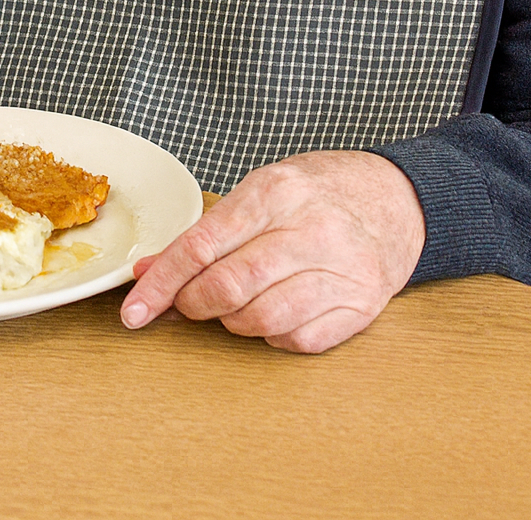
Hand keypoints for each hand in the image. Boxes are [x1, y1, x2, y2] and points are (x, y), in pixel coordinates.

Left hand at [120, 150, 425, 353]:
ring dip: (232, 322)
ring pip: (260, 320)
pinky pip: (296, 340)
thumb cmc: (320, 192)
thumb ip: (209, 232)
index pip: (202, 245)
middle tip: (186, 305)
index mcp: (277, 192)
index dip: (161, 284)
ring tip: (234, 304)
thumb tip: (150, 271)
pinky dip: (272, 336)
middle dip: (192, 304)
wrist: (396, 199)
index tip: (134, 311)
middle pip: (228, 286)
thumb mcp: (262, 191)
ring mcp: (340, 271)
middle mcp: (310, 230)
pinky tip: (273, 312)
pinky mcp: (360, 307)